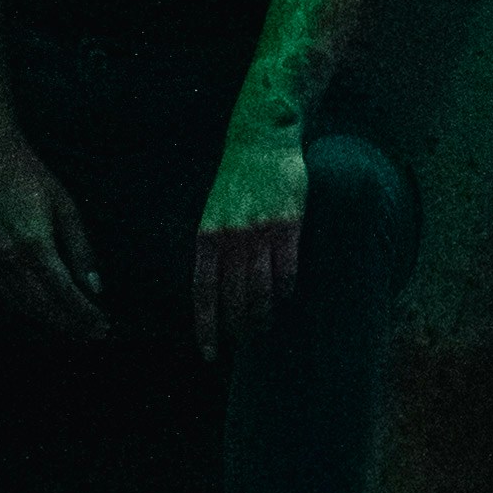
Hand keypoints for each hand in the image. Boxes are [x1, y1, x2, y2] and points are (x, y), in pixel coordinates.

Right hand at [0, 132, 109, 340]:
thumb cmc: (33, 177)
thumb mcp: (67, 207)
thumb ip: (82, 249)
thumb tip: (96, 287)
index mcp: (35, 244)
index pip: (65, 292)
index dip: (85, 313)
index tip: (103, 325)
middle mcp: (11, 258)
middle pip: (44, 306)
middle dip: (71, 325)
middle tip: (95, 335)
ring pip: (24, 306)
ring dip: (51, 322)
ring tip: (76, 330)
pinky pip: (7, 296)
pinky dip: (28, 311)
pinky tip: (45, 314)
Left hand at [193, 120, 307, 361]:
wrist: (260, 139)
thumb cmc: (236, 182)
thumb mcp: (212, 214)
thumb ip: (213, 249)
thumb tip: (214, 292)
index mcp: (207, 236)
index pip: (203, 292)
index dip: (206, 326)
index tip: (210, 353)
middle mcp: (231, 237)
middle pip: (233, 297)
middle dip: (238, 327)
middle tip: (244, 342)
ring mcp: (260, 231)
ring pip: (262, 288)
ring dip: (263, 314)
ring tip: (264, 326)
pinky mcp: (288, 223)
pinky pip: (288, 268)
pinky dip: (286, 288)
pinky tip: (286, 296)